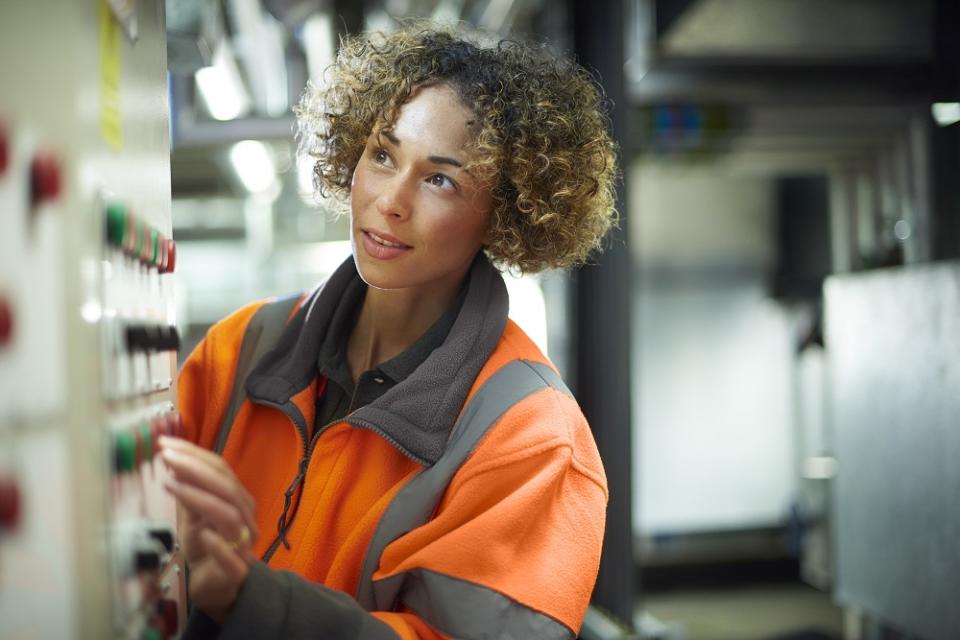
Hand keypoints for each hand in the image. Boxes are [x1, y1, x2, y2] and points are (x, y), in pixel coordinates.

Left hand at [159, 436, 258, 622]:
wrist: (217, 587)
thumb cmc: (206, 547)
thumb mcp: (193, 515)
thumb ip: (188, 492)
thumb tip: (173, 462)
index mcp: (237, 500)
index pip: (221, 470)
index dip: (194, 454)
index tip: (164, 444)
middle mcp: (245, 518)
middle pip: (227, 488)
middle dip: (195, 469)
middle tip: (166, 457)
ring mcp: (243, 545)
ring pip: (229, 516)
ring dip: (200, 498)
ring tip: (170, 485)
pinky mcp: (236, 572)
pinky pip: (231, 556)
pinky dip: (218, 543)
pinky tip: (202, 533)